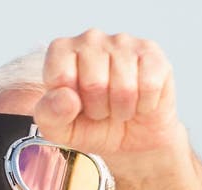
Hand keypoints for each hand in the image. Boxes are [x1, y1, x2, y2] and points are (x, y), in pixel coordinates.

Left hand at [35, 30, 185, 160]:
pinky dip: (144, 105)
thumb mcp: (59, 129)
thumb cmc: (89, 126)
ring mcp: (123, 42)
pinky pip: (149, 86)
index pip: (60, 77)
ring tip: (118, 106)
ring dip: (122, 109)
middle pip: (94, 83)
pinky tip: (139, 101)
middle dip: (98, 108)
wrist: (129, 138)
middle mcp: (91, 38)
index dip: (69, 103)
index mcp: (61, 50)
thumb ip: (49, 114)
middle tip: (101, 108)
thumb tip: (66, 97)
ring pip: (124, 86)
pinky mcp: (152, 53)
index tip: (75, 105)